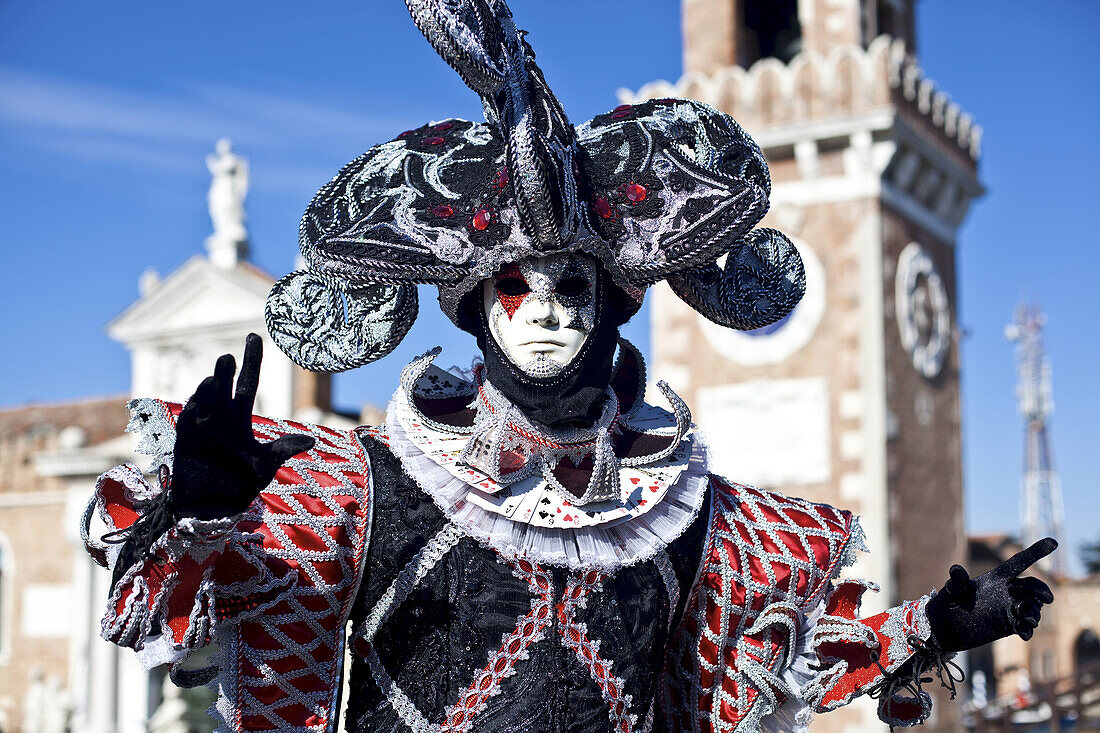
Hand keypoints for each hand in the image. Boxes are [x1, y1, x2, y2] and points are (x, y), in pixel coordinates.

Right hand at [171, 333, 314, 518]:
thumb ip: (283, 449)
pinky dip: (193, 411)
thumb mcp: (266, 464)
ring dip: (208, 389)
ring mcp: (202, 426)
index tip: (253, 334)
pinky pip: (189, 421)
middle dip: (225, 372)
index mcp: (240, 417)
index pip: (247, 381)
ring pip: (205, 399)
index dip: (252, 359)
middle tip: (229, 358)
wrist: (214, 505)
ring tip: (214, 379)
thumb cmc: (240, 482)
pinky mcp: (187, 439)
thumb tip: (311, 440)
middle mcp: (220, 416)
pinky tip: (199, 404)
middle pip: (224, 386)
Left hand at [925, 538, 1056, 652]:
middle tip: (1046, 598)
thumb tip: (955, 569)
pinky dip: (1027, 629)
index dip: (1036, 552)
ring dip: (1035, 611)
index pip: (1019, 562)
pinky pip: (1024, 625)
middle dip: (1041, 590)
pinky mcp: (1009, 625)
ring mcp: (1009, 609)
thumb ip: (957, 581)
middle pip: (1032, 587)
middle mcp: (1007, 592)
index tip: (1053, 542)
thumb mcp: (952, 590)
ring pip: (1032, 607)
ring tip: (1028, 618)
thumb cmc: (948, 602)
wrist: (946, 627)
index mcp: (997, 578)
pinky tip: (1024, 634)